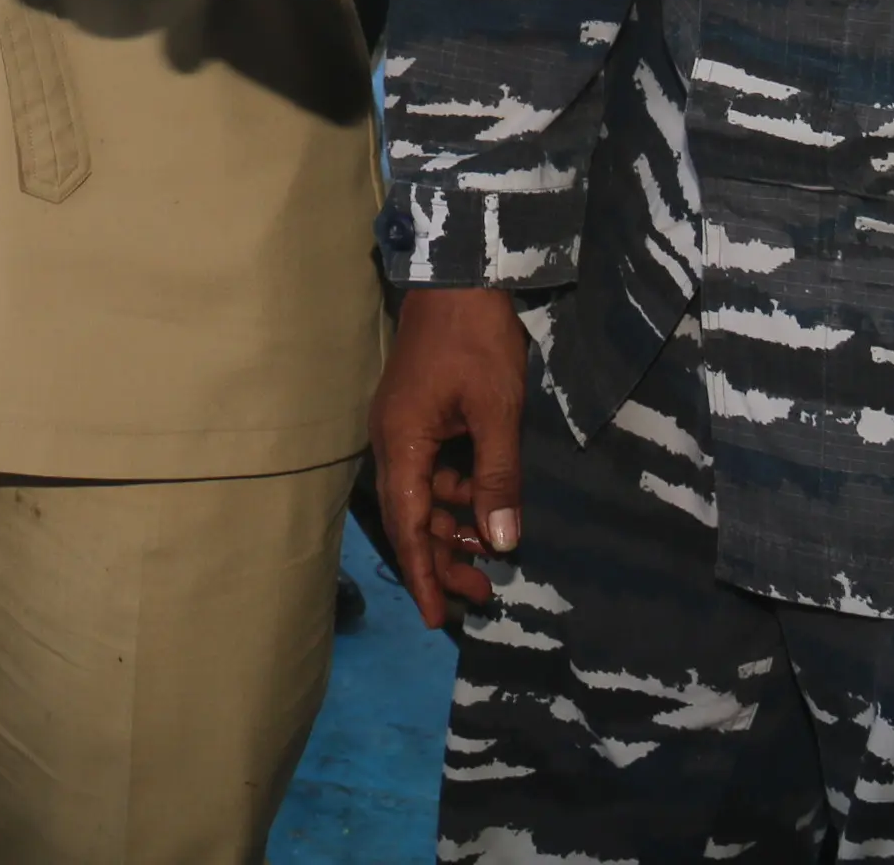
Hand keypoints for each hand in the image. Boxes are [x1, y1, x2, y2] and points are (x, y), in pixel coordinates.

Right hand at [370, 287, 528, 629]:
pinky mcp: (419, 418)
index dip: (423, 573)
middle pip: (412, 518)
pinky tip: (486, 508)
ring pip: (424, 498)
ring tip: (491, 559)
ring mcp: (404, 429)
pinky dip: (457, 496)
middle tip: (482, 595)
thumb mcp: (497, 411)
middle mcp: (393, 443)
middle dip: (443, 559)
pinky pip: (433, 472)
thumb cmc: (477, 341)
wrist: (459, 277)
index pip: (407, 525)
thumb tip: (500, 543)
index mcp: (402, 444)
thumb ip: (497, 478)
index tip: (435, 617)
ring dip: (453, 528)